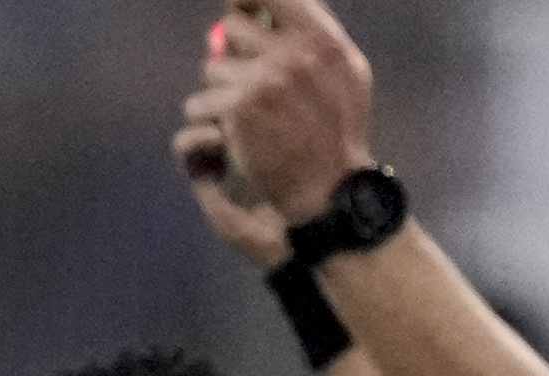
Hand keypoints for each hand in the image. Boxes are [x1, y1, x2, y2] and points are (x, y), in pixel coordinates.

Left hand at [177, 2, 373, 241]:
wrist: (328, 185)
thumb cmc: (340, 129)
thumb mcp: (349, 71)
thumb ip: (320, 34)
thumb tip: (284, 4)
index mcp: (319, 37)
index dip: (245, 0)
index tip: (238, 6)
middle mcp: (290, 53)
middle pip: (231, 28)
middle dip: (231, 52)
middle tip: (242, 77)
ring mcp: (262, 80)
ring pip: (211, 68)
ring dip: (219, 90)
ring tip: (241, 115)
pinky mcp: (237, 109)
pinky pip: (200, 103)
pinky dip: (206, 120)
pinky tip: (225, 135)